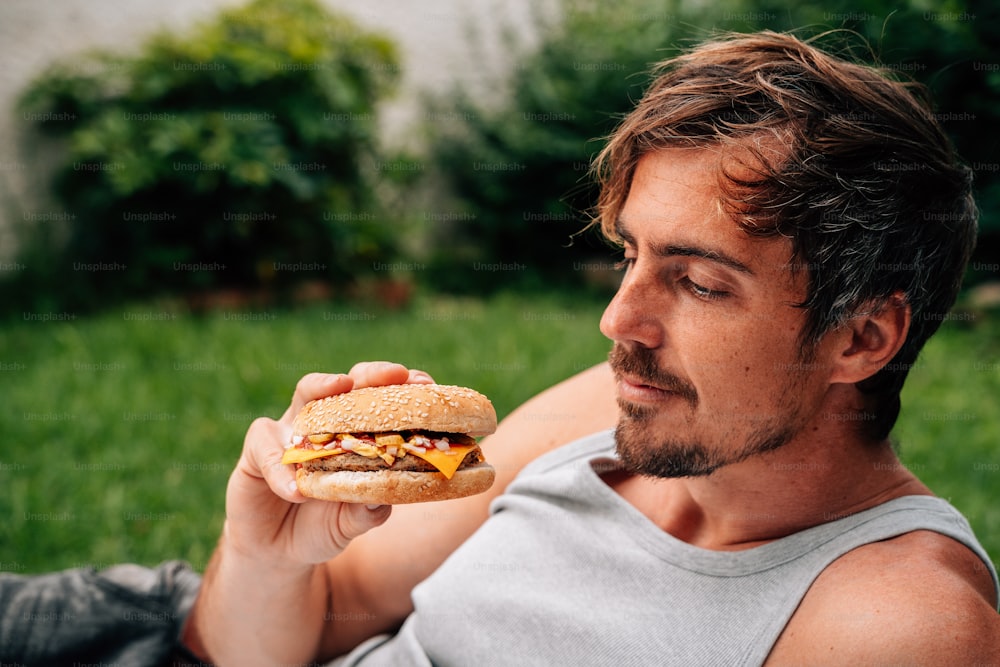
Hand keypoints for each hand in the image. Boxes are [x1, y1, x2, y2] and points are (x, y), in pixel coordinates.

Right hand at [224, 361, 434, 565]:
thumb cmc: (323, 526)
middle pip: (348, 383)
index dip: (403, 389)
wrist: (276, 551)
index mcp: (356, 434)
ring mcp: (290, 430)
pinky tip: (295, 491)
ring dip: (323, 387)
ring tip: (340, 386)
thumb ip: (367, 513)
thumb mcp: (350, 524)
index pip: (382, 402)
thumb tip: (383, 501)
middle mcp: (325, 422)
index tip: (424, 383)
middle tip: (392, 374)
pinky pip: (267, 447)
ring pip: (305, 393)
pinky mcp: (256, 450)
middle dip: (371, 374)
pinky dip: (280, 467)